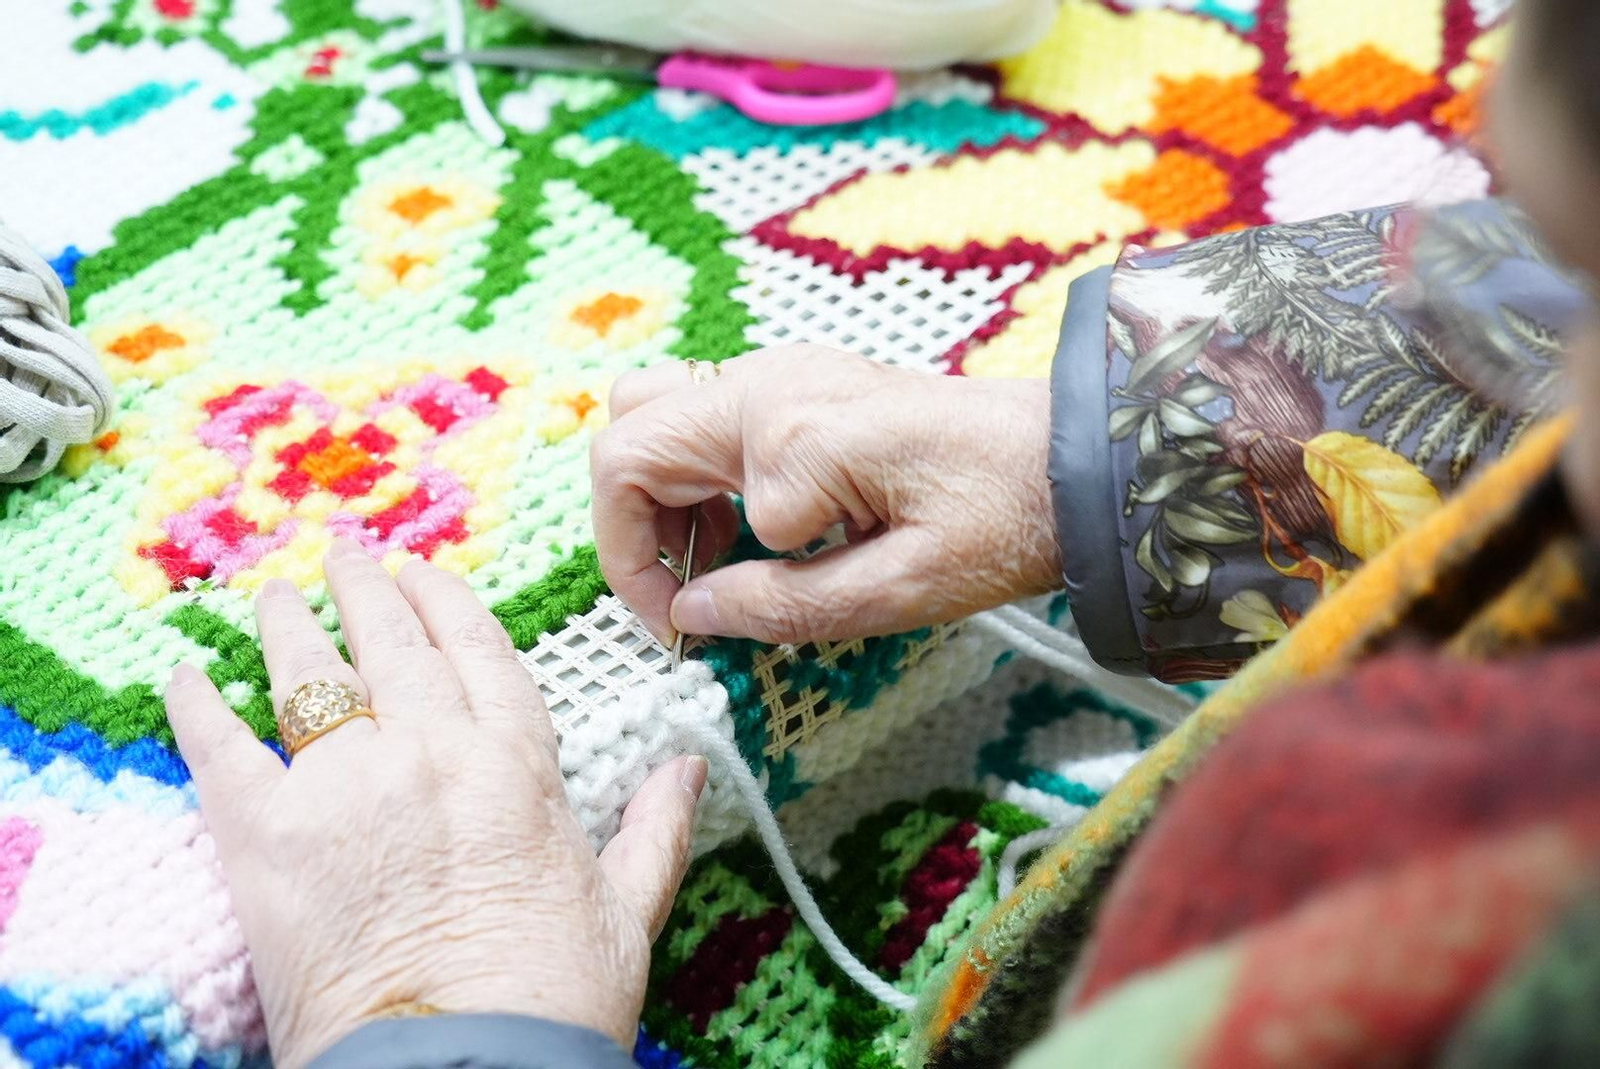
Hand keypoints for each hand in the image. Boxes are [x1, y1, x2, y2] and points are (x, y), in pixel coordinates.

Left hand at [165, 540, 705, 1067]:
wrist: (461, 1068)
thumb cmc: (550, 996)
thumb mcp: (626, 909)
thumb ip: (654, 828)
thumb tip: (692, 768)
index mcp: (513, 760)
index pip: (472, 645)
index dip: (442, 597)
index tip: (421, 568)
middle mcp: (426, 750)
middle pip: (388, 641)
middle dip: (364, 587)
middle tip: (344, 553)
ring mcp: (341, 786)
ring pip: (309, 673)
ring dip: (288, 623)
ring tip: (274, 593)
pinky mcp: (265, 837)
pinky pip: (222, 746)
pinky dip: (197, 703)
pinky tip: (185, 673)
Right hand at [590, 346, 1060, 644]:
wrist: (1072, 464)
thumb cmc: (1001, 520)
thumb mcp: (896, 591)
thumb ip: (780, 606)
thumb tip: (690, 616)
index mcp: (786, 430)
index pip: (635, 479)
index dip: (645, 571)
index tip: (684, 632)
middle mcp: (771, 382)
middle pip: (628, 426)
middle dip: (630, 521)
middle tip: (682, 596)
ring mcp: (787, 373)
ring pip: (657, 412)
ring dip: (659, 494)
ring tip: (716, 566)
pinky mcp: (806, 383)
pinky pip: (709, 414)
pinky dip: (700, 475)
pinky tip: (751, 532)